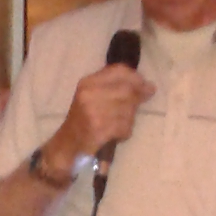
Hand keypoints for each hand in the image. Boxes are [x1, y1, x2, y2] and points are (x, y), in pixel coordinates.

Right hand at [52, 52, 152, 172]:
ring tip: (122, 123)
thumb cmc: (83, 119)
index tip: (145, 85)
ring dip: (130, 118)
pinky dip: (125, 132)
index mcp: (87, 83)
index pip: (118, 71)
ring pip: (128, 109)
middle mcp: (89, 95)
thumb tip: (148, 86)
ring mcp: (93, 112)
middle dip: (138, 97)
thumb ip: (114, 87)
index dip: (136, 77)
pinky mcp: (99, 130)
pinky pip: (124, 127)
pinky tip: (118, 134)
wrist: (67, 144)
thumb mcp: (93, 96)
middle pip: (127, 90)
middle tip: (143, 101)